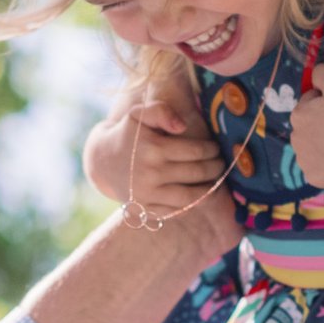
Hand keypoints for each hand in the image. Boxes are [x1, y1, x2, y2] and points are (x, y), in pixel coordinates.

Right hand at [82, 83, 223, 214]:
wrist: (102, 161)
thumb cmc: (126, 133)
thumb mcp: (138, 114)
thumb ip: (160, 111)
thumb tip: (182, 127)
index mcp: (153, 149)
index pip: (196, 151)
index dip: (212, 149)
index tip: (216, 148)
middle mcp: (152, 174)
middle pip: (197, 173)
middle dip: (215, 168)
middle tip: (221, 163)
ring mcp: (149, 194)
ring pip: (191, 196)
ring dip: (210, 189)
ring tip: (216, 181)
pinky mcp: (146, 209)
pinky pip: (177, 210)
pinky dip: (192, 204)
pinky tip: (199, 195)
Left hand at [286, 68, 323, 187]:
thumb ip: (322, 72)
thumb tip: (315, 73)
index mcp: (298, 114)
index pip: (310, 102)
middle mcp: (295, 138)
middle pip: (309, 127)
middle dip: (322, 124)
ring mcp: (304, 161)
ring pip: (313, 148)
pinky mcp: (314, 178)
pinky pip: (319, 168)